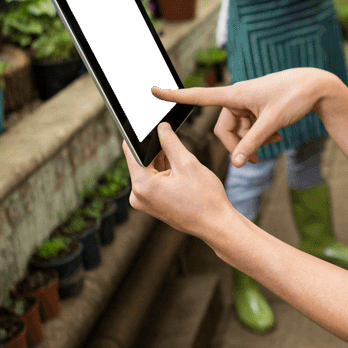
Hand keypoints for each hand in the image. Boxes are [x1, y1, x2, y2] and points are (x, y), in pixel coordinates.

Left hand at [122, 124, 230, 239]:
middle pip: (142, 161)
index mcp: (142, 186)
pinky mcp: (154, 205)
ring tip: (183, 166)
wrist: (216, 225)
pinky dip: (166, 173)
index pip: (131, 151)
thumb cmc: (205, 199)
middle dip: (156, 149)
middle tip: (173, 141)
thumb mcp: (188, 163)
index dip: (140, 134)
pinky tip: (182, 174)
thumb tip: (161, 127)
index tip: (147, 123)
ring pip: (150, 170)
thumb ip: (170, 142)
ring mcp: (145, 202)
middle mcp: (138, 196)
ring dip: (163, 161)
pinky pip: (155, 181)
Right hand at [151, 68, 336, 166]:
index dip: (175, 95)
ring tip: (276, 143)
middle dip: (239, 145)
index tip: (153, 90)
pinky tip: (278, 138)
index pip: (198, 96)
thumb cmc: (294, 97)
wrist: (316, 86)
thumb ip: (252, 144)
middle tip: (257, 160)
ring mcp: (247, 104)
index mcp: (235, 94)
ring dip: (253, 142)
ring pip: (238, 131)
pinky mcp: (256, 108)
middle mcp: (237, 98)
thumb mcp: (271, 124)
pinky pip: (249, 128)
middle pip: (224, 129)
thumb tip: (236, 164)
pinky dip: (260, 136)